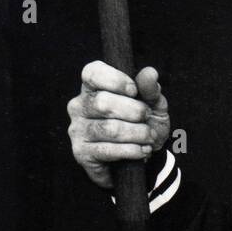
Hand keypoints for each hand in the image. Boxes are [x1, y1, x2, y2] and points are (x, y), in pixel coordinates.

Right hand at [67, 61, 169, 189]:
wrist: (143, 157)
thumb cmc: (144, 125)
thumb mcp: (153, 106)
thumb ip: (150, 90)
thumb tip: (150, 73)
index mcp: (92, 87)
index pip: (92, 73)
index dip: (115, 80)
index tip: (134, 91)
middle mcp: (79, 106)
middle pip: (103, 102)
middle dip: (134, 111)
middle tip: (147, 119)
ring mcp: (77, 129)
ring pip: (108, 128)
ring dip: (137, 134)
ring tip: (149, 137)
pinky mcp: (82, 153)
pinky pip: (108, 150)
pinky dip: (132, 151)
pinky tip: (143, 150)